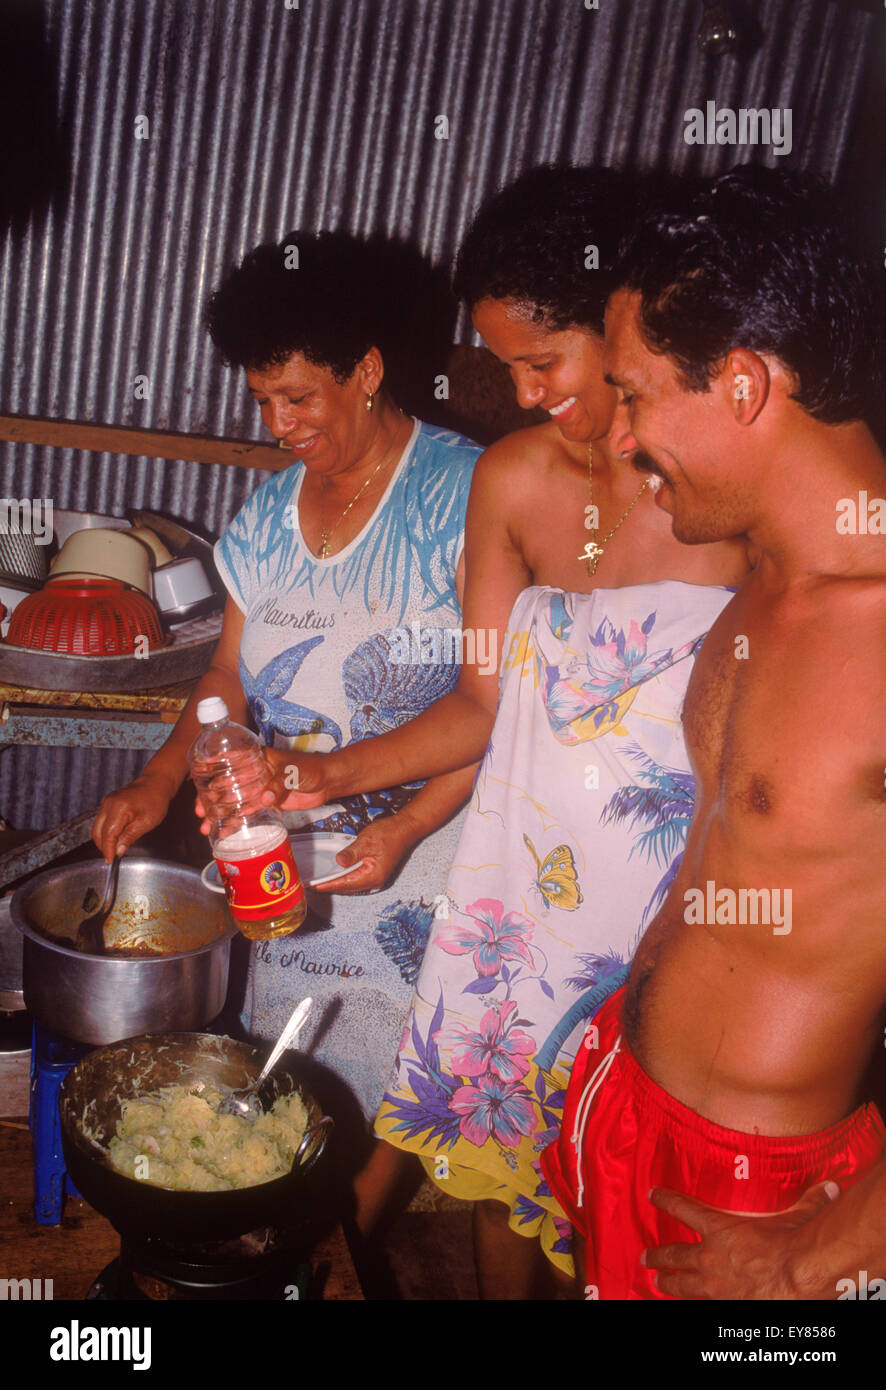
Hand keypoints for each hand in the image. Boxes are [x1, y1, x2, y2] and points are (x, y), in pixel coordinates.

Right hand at [92, 771, 175, 861]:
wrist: (156, 783)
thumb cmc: (155, 801)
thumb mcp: (146, 822)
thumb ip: (130, 837)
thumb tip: (118, 851)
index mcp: (119, 808)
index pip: (107, 834)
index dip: (107, 849)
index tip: (110, 861)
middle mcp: (109, 803)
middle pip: (97, 831)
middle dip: (103, 846)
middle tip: (113, 857)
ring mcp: (107, 802)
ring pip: (97, 826)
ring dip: (104, 840)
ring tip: (114, 850)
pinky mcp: (108, 802)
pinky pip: (102, 820)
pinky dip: (106, 831)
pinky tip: (116, 838)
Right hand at [193, 748, 331, 834]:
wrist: (329, 781)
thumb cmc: (312, 767)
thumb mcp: (293, 771)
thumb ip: (278, 783)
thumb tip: (264, 799)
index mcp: (259, 758)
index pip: (231, 763)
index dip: (213, 771)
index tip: (197, 779)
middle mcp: (255, 773)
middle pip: (228, 786)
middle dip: (211, 798)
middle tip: (200, 811)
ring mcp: (260, 788)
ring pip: (235, 802)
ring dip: (220, 813)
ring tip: (206, 826)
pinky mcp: (268, 803)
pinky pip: (248, 812)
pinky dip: (236, 822)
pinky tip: (224, 831)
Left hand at [311, 813, 420, 894]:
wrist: (405, 828)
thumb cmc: (389, 833)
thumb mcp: (366, 841)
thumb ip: (351, 853)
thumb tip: (339, 862)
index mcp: (373, 875)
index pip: (345, 883)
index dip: (328, 885)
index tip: (313, 887)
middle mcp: (375, 881)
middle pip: (348, 887)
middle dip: (330, 886)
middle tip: (312, 885)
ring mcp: (377, 878)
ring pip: (352, 884)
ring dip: (338, 883)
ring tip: (322, 882)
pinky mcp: (376, 872)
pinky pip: (357, 879)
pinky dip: (346, 878)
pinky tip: (338, 875)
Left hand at [643, 1181, 840, 1299]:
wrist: (798, 1276)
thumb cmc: (795, 1243)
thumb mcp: (800, 1215)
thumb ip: (811, 1201)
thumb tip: (830, 1188)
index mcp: (721, 1228)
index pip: (684, 1208)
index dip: (666, 1200)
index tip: (652, 1195)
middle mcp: (711, 1257)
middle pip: (675, 1254)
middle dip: (658, 1255)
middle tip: (645, 1256)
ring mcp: (716, 1286)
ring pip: (682, 1284)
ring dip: (668, 1283)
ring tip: (656, 1283)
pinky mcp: (726, 1306)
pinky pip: (704, 1305)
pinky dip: (696, 1303)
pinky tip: (690, 1306)